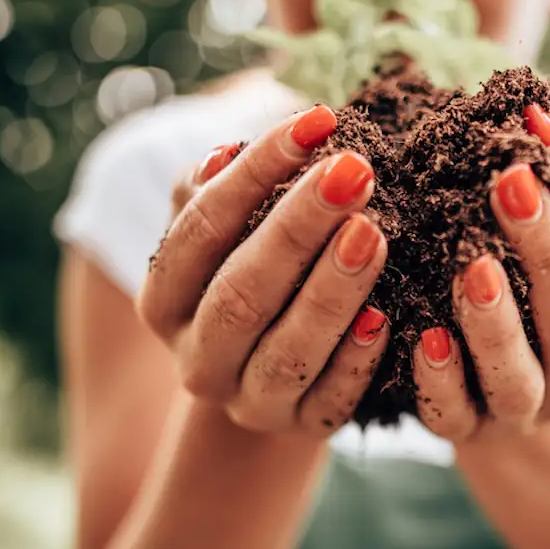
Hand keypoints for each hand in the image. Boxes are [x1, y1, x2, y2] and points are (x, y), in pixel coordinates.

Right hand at [138, 103, 391, 435]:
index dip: (255, 172)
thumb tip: (224, 155)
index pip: (201, 228)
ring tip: (371, 232)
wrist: (266, 367)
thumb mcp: (218, 229)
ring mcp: (247, 399)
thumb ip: (210, 189)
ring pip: (286, 349)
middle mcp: (196, 356)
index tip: (316, 122)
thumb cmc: (245, 268)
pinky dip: (357, 359)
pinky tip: (385, 317)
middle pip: (241, 291)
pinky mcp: (301, 426)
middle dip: (298, 227)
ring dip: (331, 290)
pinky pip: (330, 400)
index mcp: (164, 297)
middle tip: (353, 171)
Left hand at [413, 103, 549, 442]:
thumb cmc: (511, 303)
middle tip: (511, 181)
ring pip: (521, 376)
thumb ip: (538, 202)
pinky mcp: (464, 433)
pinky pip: (454, 414)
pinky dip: (440, 376)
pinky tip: (422, 335)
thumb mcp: (532, 255)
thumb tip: (524, 106)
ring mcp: (521, 410)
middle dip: (544, 248)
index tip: (537, 126)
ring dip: (496, 320)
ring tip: (473, 263)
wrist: (482, 402)